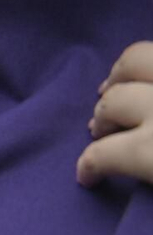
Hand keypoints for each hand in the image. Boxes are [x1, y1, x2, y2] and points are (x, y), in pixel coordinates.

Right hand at [79, 41, 152, 185]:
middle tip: (105, 129)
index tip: (88, 177)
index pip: (101, 155)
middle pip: (115, 100)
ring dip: (123, 74)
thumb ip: (149, 173)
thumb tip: (138, 175)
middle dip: (103, 115)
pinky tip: (150, 74)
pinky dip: (151, 60)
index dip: (88, 167)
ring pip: (139, 57)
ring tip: (122, 87)